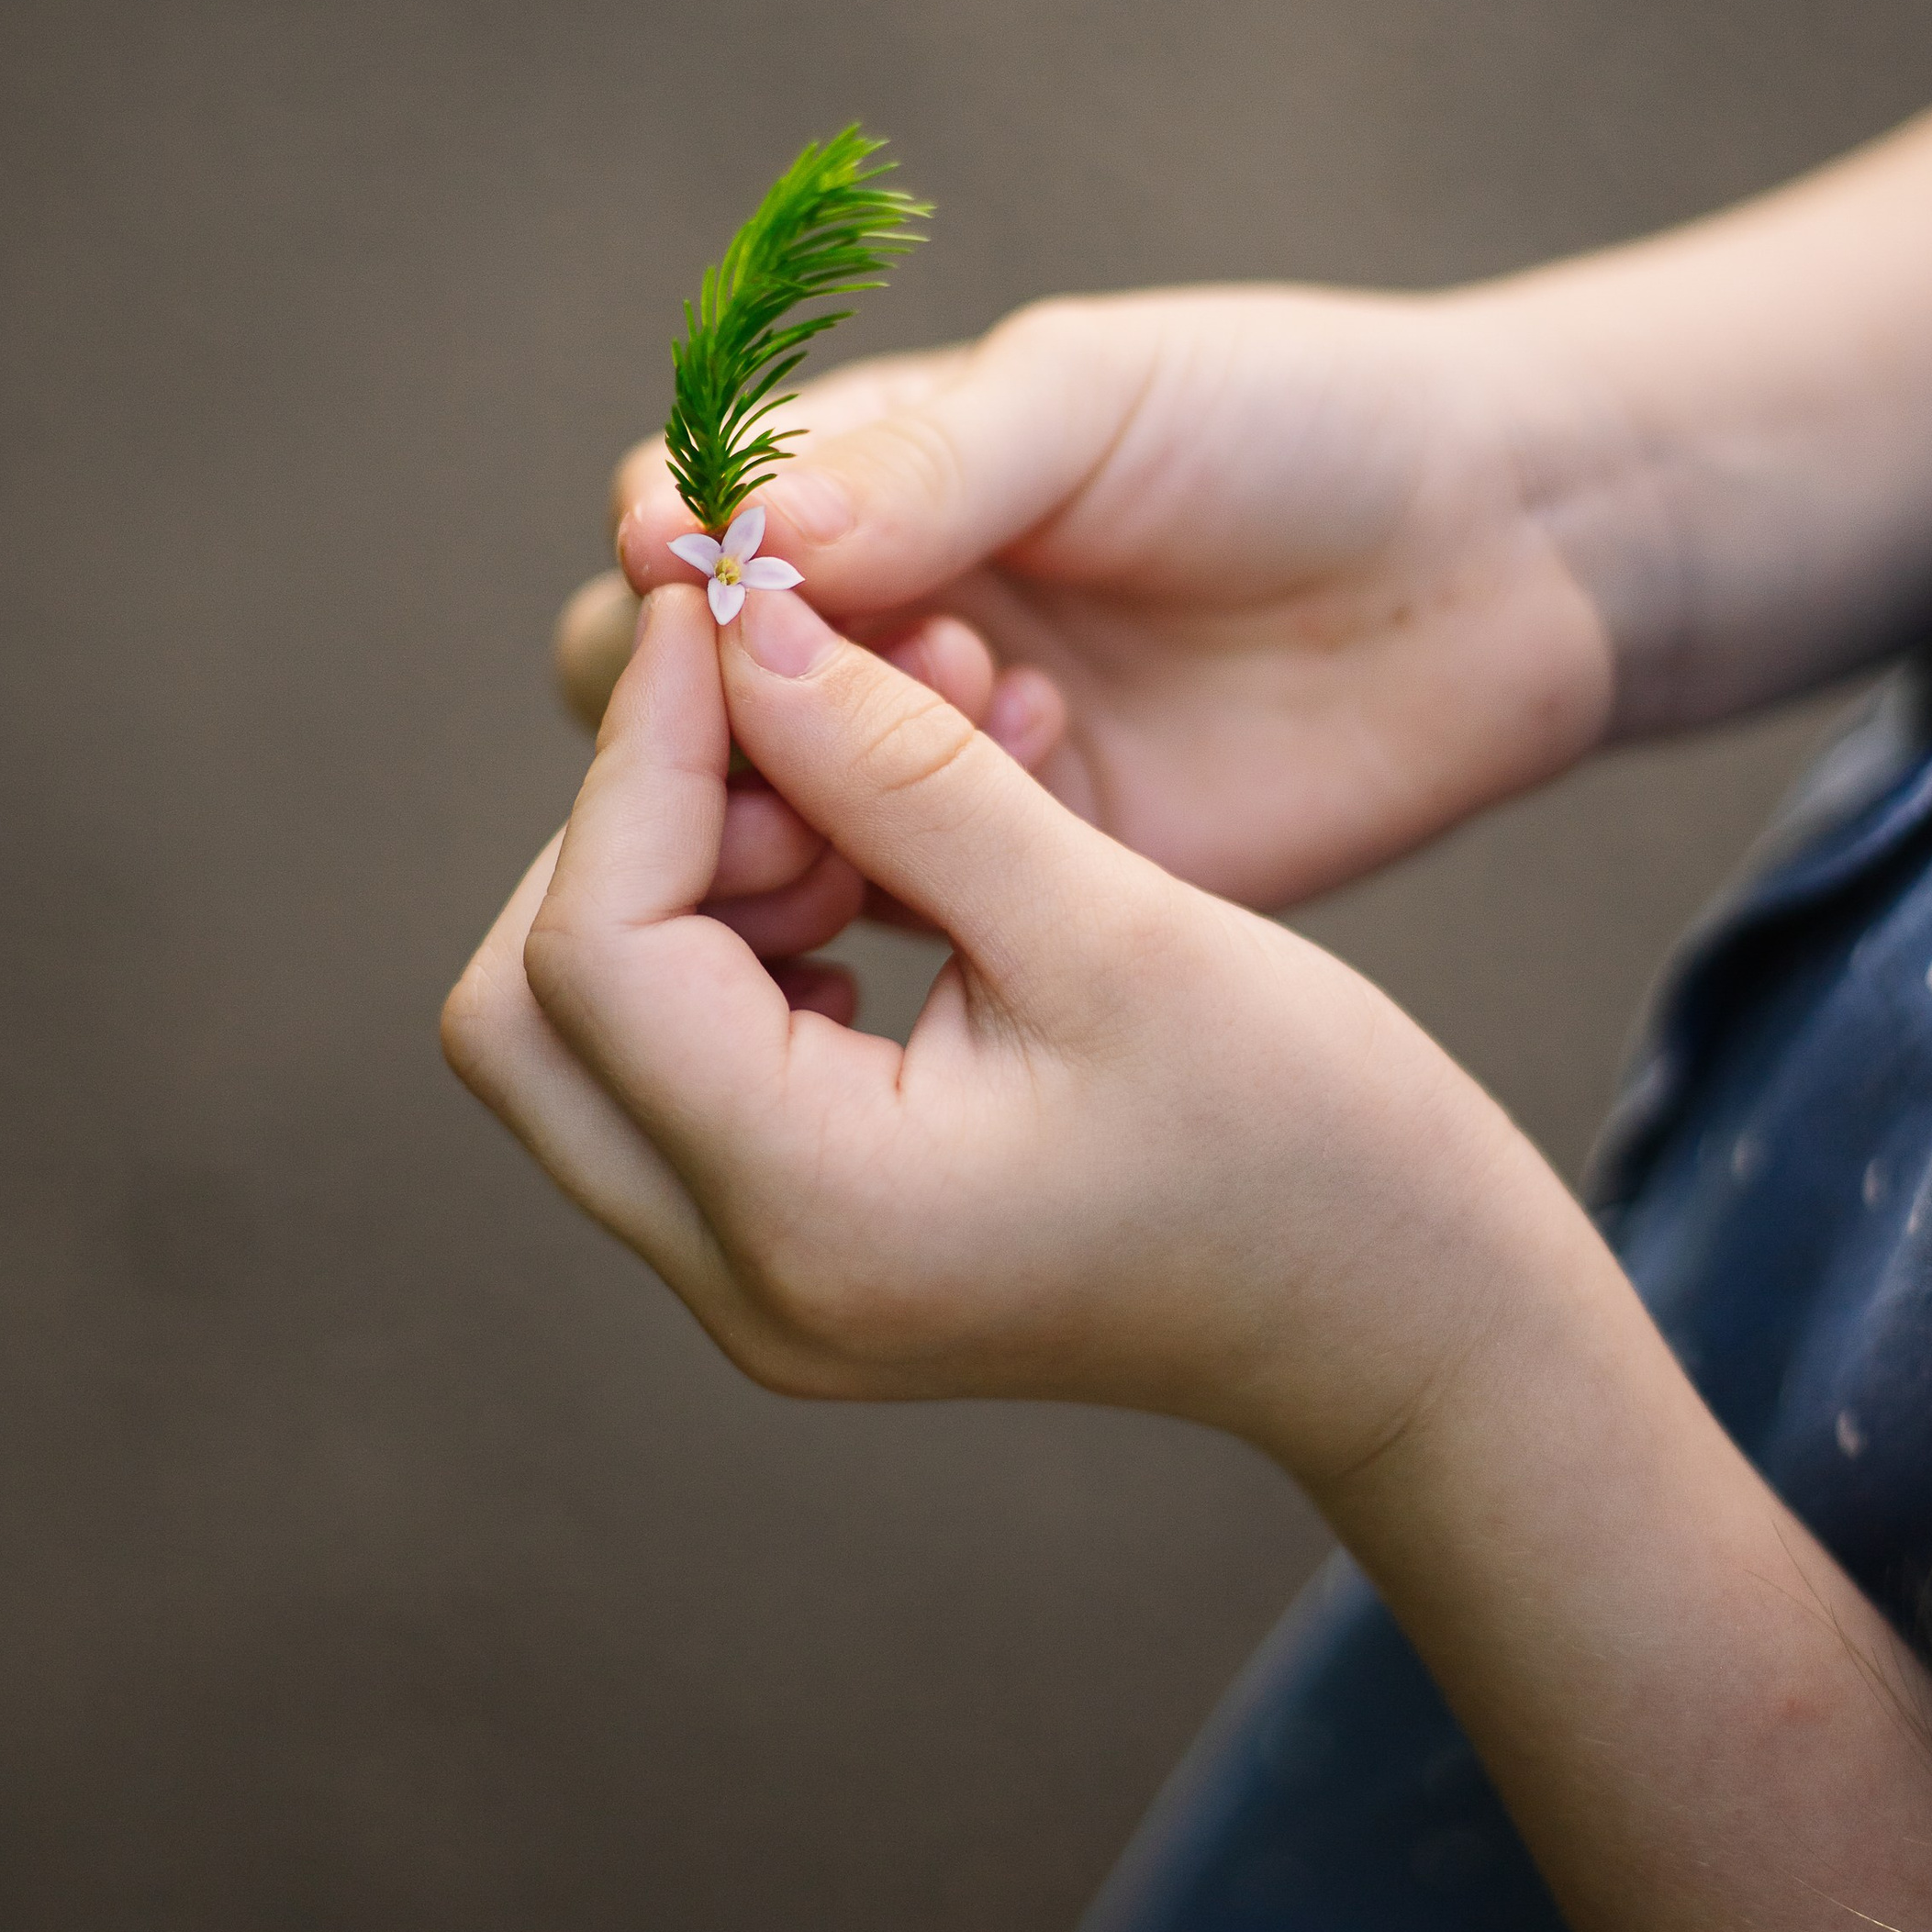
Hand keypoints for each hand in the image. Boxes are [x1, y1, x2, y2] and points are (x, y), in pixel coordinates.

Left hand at [452, 578, 1556, 1482]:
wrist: (1405, 1326)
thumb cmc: (1314, 1137)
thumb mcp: (1115, 923)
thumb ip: (899, 772)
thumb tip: (737, 624)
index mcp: (819, 1216)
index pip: (594, 949)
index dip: (641, 748)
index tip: (730, 604)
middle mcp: (747, 1285)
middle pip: (526, 1012)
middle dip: (626, 829)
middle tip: (788, 720)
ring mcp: (760, 1287)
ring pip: (581, 1037)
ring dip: (674, 880)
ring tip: (854, 794)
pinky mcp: (797, 1255)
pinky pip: (666, 1072)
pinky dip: (722, 947)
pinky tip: (866, 878)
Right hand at [557, 289, 1616, 913]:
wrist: (1498, 558)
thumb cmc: (1294, 424)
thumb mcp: (1097, 397)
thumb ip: (926, 467)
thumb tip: (740, 541)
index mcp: (860, 482)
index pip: (674, 526)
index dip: (666, 552)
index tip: (692, 566)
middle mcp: (866, 632)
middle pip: (667, 696)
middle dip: (717, 697)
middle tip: (830, 677)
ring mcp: (933, 768)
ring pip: (762, 822)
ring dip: (819, 782)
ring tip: (975, 701)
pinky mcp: (1024, 884)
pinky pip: (894, 907)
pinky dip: (915, 869)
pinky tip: (1027, 797)